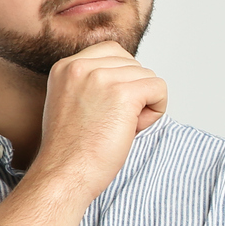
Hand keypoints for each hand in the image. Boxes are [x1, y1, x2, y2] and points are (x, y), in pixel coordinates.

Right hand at [29, 42, 167, 200]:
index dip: (123, 78)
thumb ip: (92, 83)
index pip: (113, 52)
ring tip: (120, 127)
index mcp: (66, 66)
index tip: (111, 106)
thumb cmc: (72, 149)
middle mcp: (80, 66)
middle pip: (133, 64)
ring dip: (144, 104)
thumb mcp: (72, 102)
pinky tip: (135, 129)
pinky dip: (156, 110)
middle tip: (113, 122)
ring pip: (148, 77)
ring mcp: (101, 78)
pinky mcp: (123, 94)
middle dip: (133, 93)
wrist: (65, 174)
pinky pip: (159, 89)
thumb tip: (130, 75)